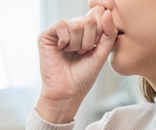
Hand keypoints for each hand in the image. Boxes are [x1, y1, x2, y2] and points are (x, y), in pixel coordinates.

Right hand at [35, 5, 117, 123]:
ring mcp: (60, 31)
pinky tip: (62, 50)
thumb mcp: (102, 53)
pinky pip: (61, 25)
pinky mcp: (47, 35)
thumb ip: (109, 33)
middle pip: (89, 19)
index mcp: (87, 30)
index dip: (100, 31)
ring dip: (77, 44)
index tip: (94, 48)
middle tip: (82, 53)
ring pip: (76, 24)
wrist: (67, 92)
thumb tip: (107, 12)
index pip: (98, 14)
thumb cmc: (83, 76)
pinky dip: (65, 40)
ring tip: (72, 54)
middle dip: (90, 41)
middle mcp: (73, 27)